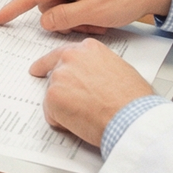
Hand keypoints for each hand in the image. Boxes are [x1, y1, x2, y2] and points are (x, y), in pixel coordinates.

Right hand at [0, 0, 172, 29]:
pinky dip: (81, 12)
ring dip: (75, 18)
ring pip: (59, 5)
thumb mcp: (94, 12)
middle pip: (47, 3)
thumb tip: (44, 21)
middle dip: (64, 19)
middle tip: (88, 24)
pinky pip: (70, 1)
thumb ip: (63, 18)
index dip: (13, 9)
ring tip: (97, 19)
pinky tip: (98, 15)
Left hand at [29, 40, 153, 145]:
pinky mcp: (53, 97)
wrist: (131, 117)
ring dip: (65, 108)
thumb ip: (99, 68)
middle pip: (54, 73)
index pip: (63, 54)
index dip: (51, 64)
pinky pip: (51, 113)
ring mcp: (59, 76)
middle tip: (62, 100)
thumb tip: (94, 78)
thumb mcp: (120, 70)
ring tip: (88, 115)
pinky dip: (62, 123)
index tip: (39, 68)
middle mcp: (70, 57)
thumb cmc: (133, 99)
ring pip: (53, 95)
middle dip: (58, 89)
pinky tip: (81, 123)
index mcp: (88, 48)